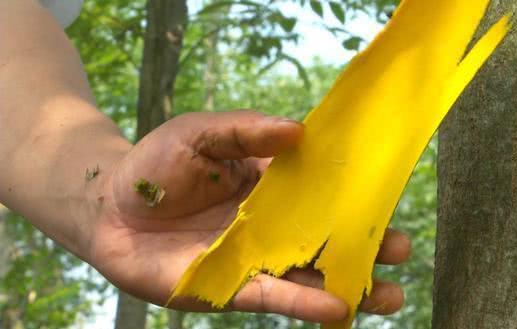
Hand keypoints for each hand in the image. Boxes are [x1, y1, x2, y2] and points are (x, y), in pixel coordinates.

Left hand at [87, 110, 410, 322]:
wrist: (109, 206)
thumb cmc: (157, 163)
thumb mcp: (203, 133)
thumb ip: (247, 129)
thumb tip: (300, 131)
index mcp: (270, 186)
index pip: (320, 191)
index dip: (353, 196)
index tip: (387, 197)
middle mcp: (269, 225)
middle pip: (325, 238)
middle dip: (364, 246)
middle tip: (400, 249)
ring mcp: (252, 258)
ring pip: (309, 275)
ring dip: (349, 284)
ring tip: (390, 295)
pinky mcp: (230, 288)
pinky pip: (273, 296)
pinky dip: (305, 302)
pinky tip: (338, 307)